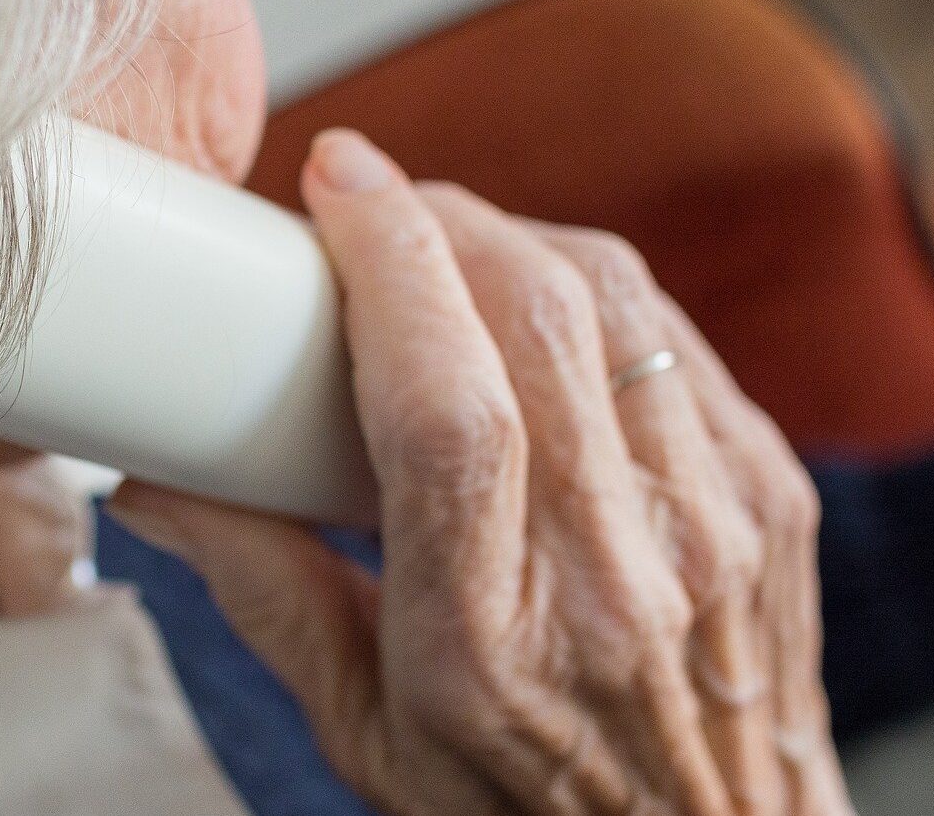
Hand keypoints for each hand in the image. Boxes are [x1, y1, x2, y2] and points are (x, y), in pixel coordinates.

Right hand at [108, 129, 853, 815]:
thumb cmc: (527, 809)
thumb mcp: (363, 729)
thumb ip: (262, 591)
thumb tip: (159, 484)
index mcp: (492, 640)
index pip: (448, 407)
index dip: (391, 261)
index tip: (335, 180)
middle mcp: (622, 572)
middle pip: (540, 314)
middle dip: (440, 217)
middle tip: (371, 203)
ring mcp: (719, 524)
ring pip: (616, 298)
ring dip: (513, 236)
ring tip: (444, 245)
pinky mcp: (774, 491)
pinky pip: (673, 332)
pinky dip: (590, 290)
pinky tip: (536, 309)